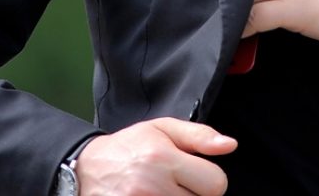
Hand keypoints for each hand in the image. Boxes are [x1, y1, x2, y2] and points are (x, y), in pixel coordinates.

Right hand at [76, 117, 236, 195]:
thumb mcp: (162, 129)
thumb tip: (230, 145)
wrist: (87, 169)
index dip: (210, 179)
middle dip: (194, 194)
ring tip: (165, 193)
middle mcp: (153, 187)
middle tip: (176, 185)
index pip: (216, 184)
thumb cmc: (128, 147)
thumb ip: (199, 136)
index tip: (194, 175)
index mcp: (164, 159)